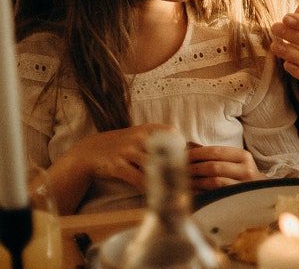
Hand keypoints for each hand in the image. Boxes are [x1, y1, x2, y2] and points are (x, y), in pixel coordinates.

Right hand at [46, 122, 174, 213]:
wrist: (90, 151)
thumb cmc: (123, 146)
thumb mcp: (140, 135)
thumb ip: (159, 140)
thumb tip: (185, 152)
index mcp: (148, 129)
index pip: (174, 135)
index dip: (181, 149)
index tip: (185, 162)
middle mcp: (139, 137)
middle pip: (166, 152)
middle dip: (176, 167)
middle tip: (184, 180)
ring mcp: (128, 150)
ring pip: (153, 166)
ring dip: (163, 179)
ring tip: (172, 189)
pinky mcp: (117, 165)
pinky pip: (137, 178)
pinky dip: (147, 187)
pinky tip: (152, 193)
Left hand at [187, 145, 264, 190]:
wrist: (260, 195)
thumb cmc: (241, 176)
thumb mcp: (235, 162)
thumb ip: (217, 156)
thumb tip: (189, 148)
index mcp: (243, 156)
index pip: (217, 151)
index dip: (197, 153)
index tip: (184, 155)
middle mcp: (246, 170)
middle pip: (214, 166)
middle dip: (194, 167)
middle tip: (180, 168)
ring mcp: (242, 186)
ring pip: (214, 181)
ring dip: (196, 180)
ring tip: (184, 179)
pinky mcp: (236, 199)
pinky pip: (215, 194)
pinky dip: (201, 192)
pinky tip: (193, 190)